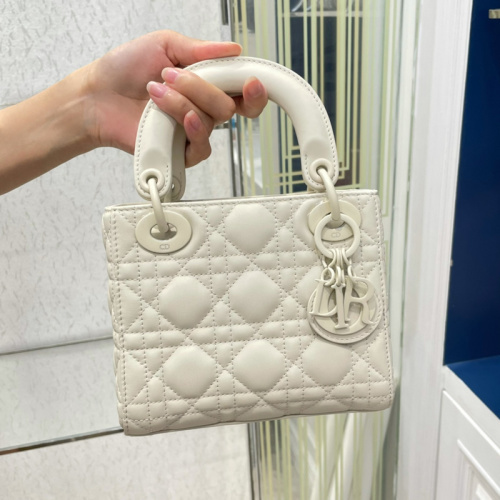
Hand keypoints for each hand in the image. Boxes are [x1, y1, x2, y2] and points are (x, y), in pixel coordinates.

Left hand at [84, 30, 267, 165]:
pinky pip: (201, 147)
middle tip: (172, 76)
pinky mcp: (181, 152)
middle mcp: (204, 109)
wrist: (98, 96)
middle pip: (230, 107)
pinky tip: (173, 118)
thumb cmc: (125, 69)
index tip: (250, 81)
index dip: (254, 90)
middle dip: (203, 88)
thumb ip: (200, 49)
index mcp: (206, 83)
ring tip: (155, 93)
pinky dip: (189, 128)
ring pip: (213, 123)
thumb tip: (234, 49)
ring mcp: (193, 131)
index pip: (242, 91)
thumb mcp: (164, 44)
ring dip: (184, 103)